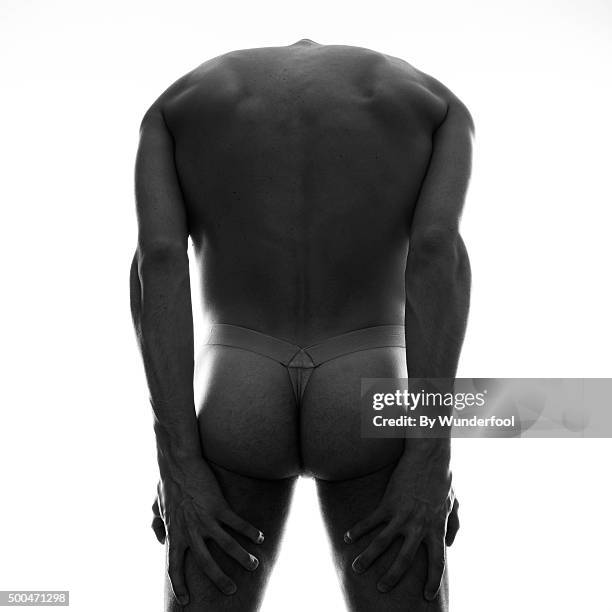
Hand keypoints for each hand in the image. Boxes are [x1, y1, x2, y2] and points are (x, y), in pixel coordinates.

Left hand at [156, 457, 263, 604]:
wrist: (179, 463)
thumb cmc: (167, 483)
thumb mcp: (156, 507)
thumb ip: (156, 526)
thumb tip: (159, 540)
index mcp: (175, 534)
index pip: (173, 567)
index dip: (179, 586)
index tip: (185, 601)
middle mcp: (190, 531)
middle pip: (205, 563)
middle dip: (219, 579)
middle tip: (231, 590)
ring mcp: (205, 519)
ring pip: (226, 545)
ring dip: (241, 557)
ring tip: (253, 566)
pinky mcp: (218, 505)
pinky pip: (237, 523)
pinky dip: (250, 531)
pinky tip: (260, 537)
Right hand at [344, 442, 458, 598]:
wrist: (428, 456)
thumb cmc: (442, 479)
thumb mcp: (452, 503)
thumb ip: (454, 525)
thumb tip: (451, 545)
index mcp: (437, 528)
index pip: (438, 562)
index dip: (434, 582)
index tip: (427, 596)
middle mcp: (419, 526)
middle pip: (405, 559)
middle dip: (392, 577)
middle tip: (382, 589)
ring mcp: (402, 514)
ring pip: (383, 543)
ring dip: (369, 558)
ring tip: (357, 569)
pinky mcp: (388, 502)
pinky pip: (370, 521)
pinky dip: (358, 531)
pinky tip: (347, 538)